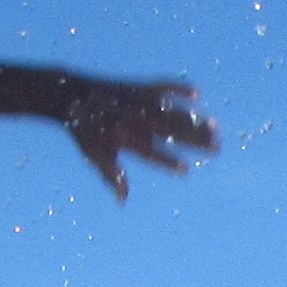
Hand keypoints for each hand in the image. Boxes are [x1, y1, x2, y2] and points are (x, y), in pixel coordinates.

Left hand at [55, 73, 217, 199]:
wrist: (70, 93)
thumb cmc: (83, 130)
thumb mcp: (94, 155)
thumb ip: (112, 175)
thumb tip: (123, 201)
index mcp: (122, 138)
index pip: (150, 153)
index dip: (167, 162)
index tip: (185, 169)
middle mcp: (132, 118)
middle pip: (169, 131)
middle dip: (194, 140)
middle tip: (216, 148)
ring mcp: (136, 101)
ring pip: (172, 111)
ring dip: (194, 119)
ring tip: (215, 126)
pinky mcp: (137, 86)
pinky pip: (162, 86)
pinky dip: (179, 88)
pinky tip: (198, 94)